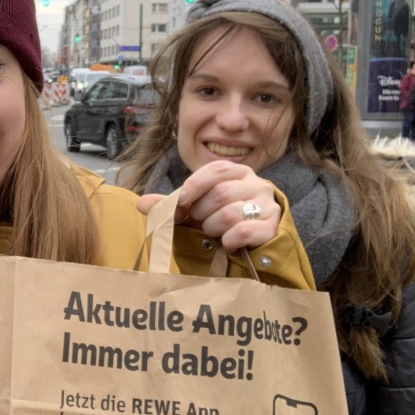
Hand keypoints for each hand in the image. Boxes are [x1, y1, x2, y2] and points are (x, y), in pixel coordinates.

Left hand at [136, 160, 280, 252]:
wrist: (254, 243)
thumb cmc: (221, 220)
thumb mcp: (195, 210)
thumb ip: (171, 205)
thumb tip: (140, 204)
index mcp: (237, 172)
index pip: (215, 170)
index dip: (194, 187)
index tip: (180, 203)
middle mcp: (257, 184)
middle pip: (221, 194)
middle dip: (202, 214)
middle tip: (200, 223)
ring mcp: (268, 204)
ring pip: (232, 213)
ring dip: (214, 228)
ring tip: (214, 233)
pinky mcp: (274, 227)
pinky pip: (245, 231)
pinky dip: (229, 240)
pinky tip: (227, 243)